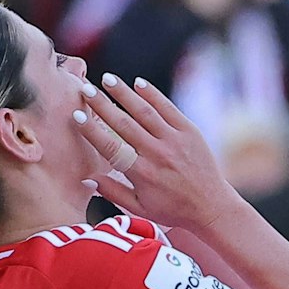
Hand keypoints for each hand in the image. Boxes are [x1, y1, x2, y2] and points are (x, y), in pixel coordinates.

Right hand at [77, 75, 238, 234]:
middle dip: (102, 104)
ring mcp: (174, 141)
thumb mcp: (140, 208)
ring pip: (145, 111)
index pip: (111, 148)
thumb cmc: (172, 209)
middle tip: (85, 89)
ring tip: (107, 79)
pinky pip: (168, 108)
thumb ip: (113, 192)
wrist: (211, 206)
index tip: (76, 115)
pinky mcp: (189, 132)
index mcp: (142, 174)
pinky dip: (152, 94)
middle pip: (124, 124)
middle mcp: (157, 155)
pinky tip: (137, 83)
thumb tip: (86, 177)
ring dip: (125, 93)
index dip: (92, 130)